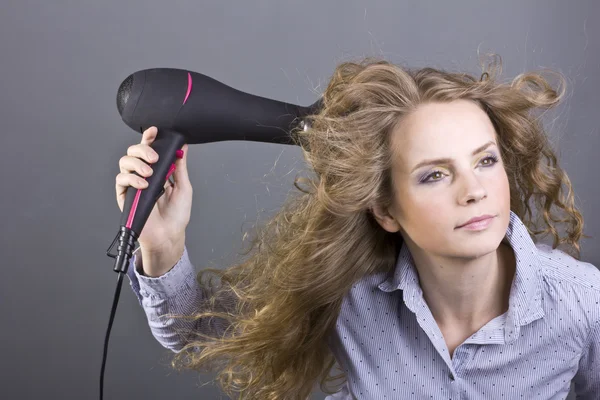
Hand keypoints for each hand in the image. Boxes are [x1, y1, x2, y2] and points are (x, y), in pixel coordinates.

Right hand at [115, 126, 192, 253]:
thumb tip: (182, 147)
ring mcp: (133, 184)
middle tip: (154, 157)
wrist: (169, 234)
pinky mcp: (124, 195)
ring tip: (149, 173)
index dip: (149, 138)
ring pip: (125, 162)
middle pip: (134, 151)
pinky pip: (121, 179)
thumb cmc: (177, 214)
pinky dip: (131, 178)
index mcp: (157, 170)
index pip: (149, 149)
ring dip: (137, 163)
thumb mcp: (184, 187)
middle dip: (142, 149)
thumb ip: (180, 167)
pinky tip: (143, 184)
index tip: (154, 131)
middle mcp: (143, 174)